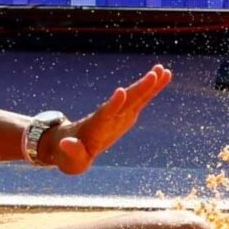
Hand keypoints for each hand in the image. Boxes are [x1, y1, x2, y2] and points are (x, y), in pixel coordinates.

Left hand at [41, 64, 172, 175]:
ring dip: (149, 84)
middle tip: (153, 74)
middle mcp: (109, 116)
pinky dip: (151, 91)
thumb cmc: (71, 155)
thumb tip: (66, 144)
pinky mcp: (126, 115)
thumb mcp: (71, 159)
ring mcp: (118, 115)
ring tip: (163, 70)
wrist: (70, 145)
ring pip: (136, 97)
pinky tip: (163, 78)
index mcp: (96, 126)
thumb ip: (72, 151)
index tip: (121, 91)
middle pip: (126, 101)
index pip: (106, 113)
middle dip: (139, 89)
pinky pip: (141, 101)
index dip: (113, 104)